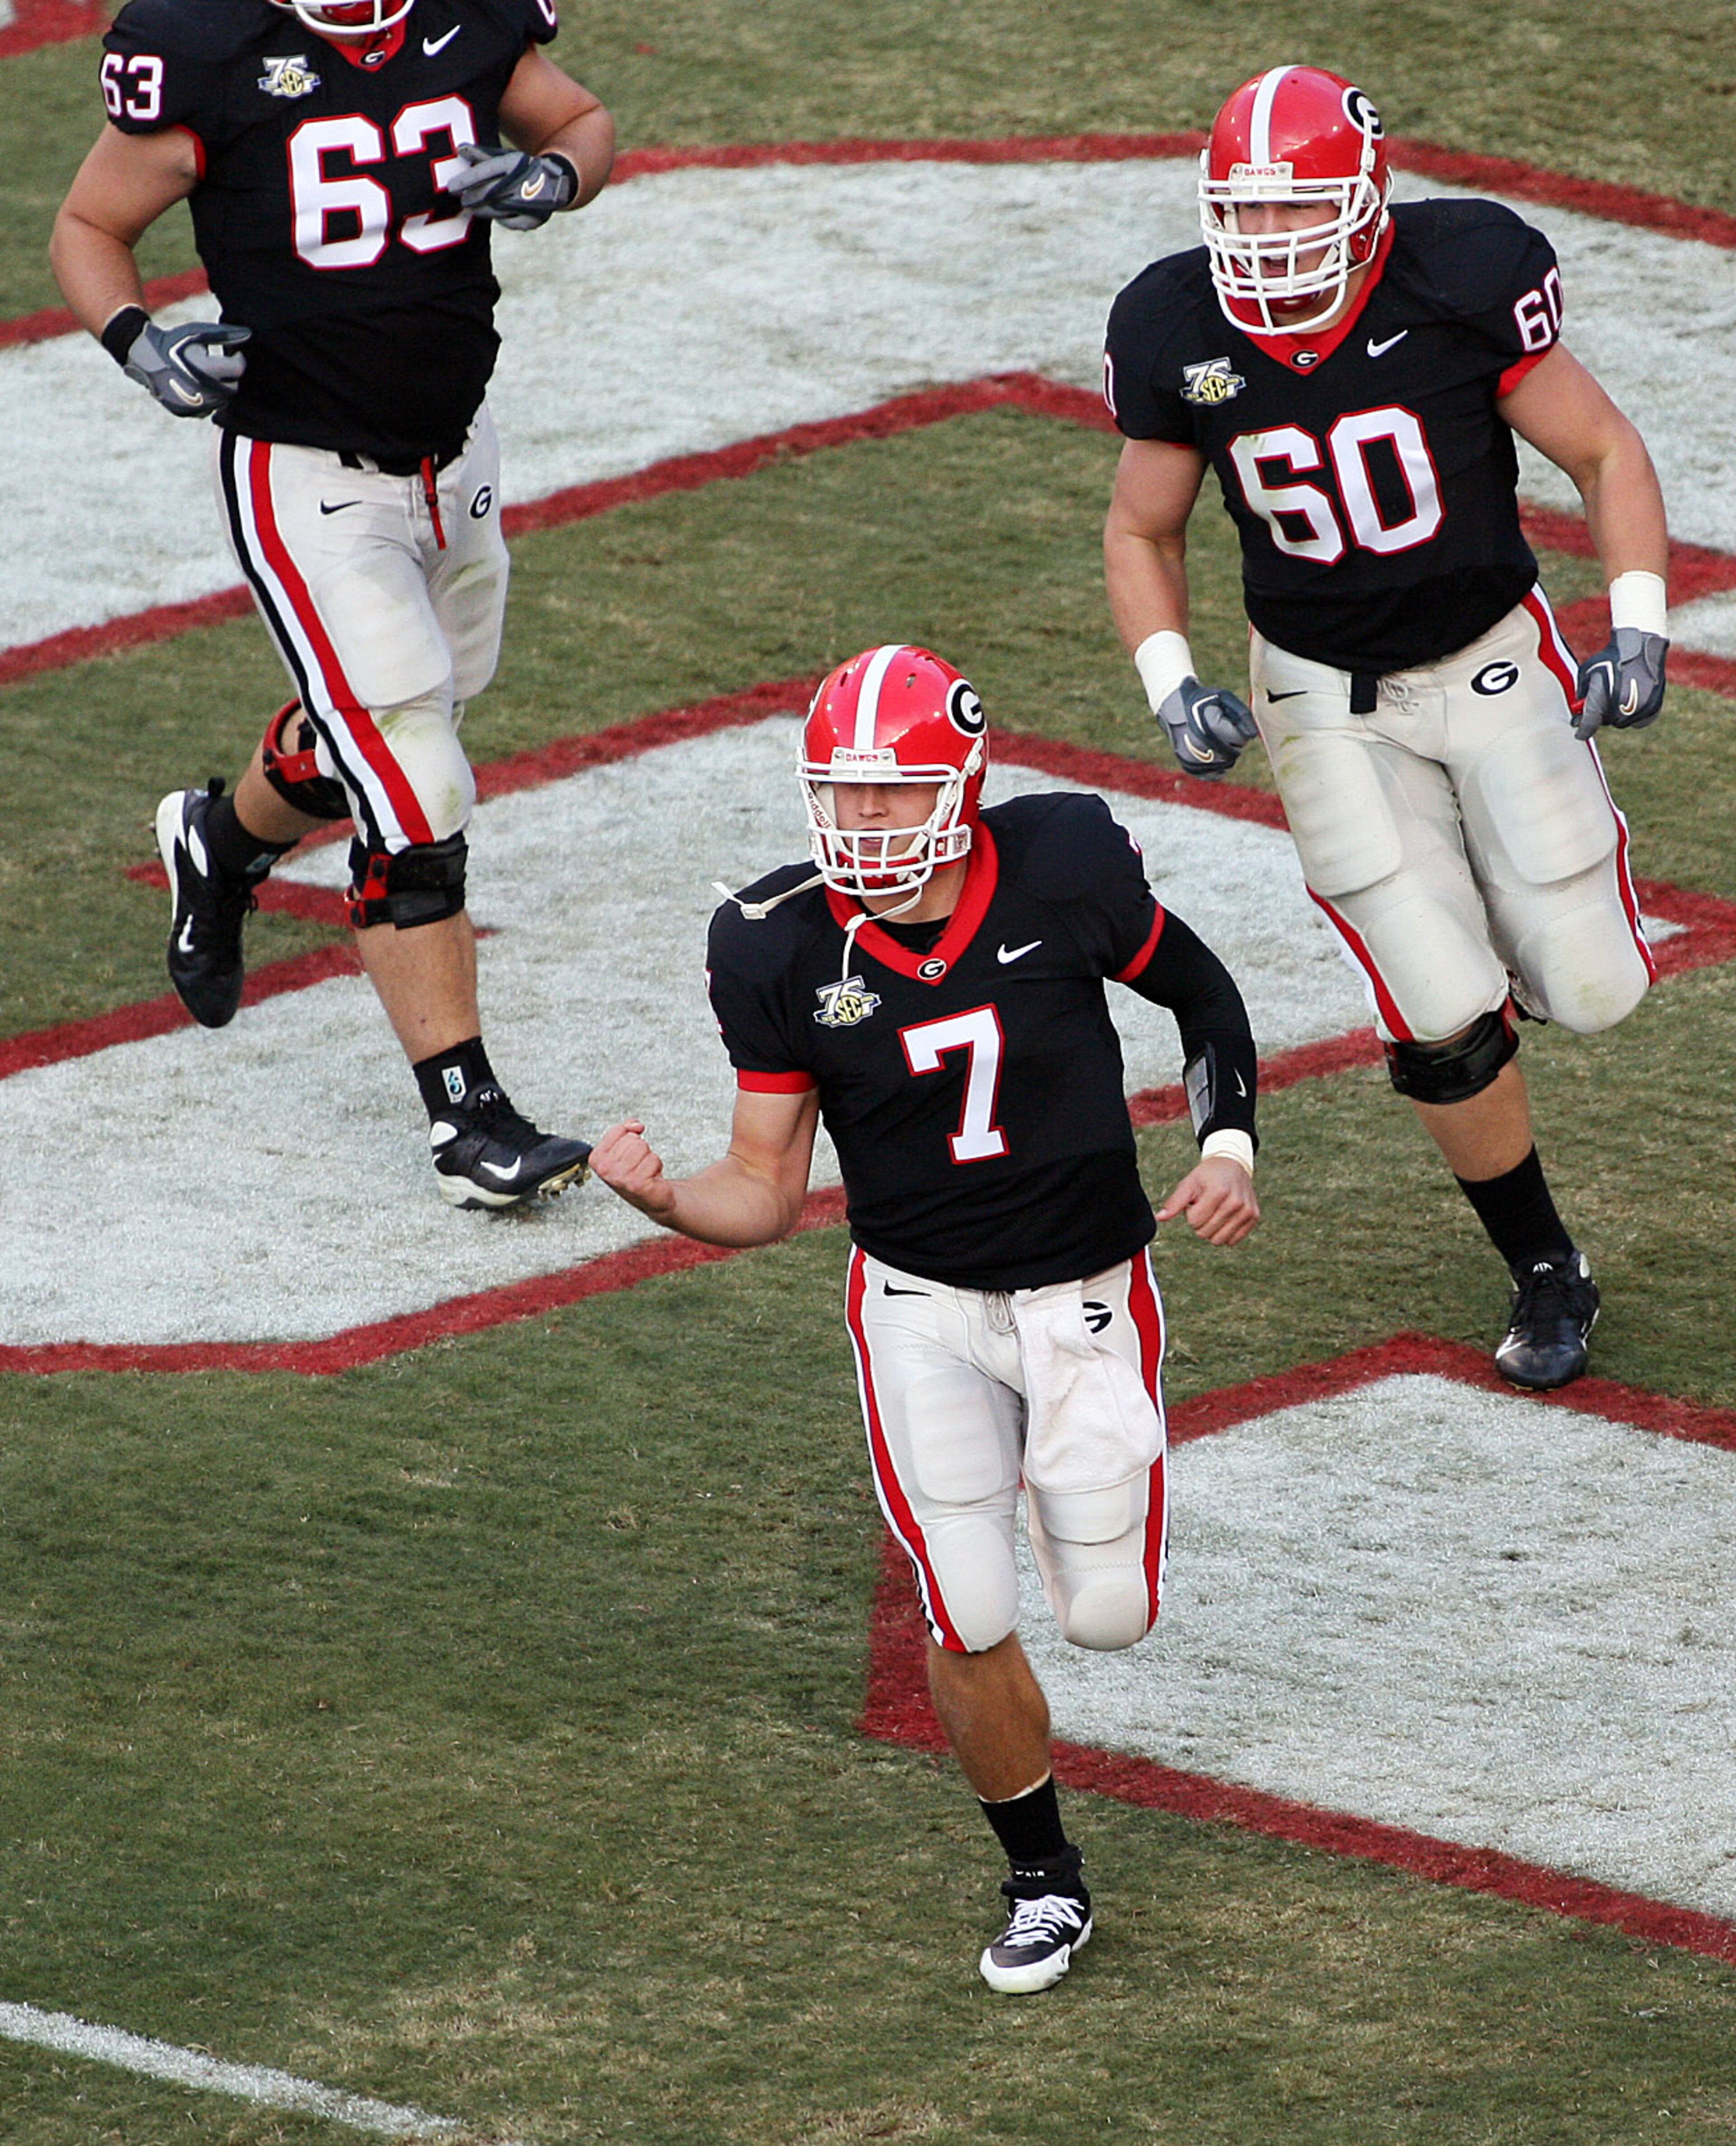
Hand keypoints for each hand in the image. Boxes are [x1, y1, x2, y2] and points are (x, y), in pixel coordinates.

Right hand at [123, 320, 250, 417]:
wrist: (144, 357)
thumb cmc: (173, 341)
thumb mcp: (197, 333)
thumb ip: (225, 335)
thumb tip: (249, 334)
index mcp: (207, 370)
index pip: (238, 369)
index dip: (238, 358)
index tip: (232, 352)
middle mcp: (204, 391)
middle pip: (233, 387)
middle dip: (229, 375)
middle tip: (219, 364)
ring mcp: (195, 405)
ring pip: (222, 401)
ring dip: (219, 387)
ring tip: (206, 373)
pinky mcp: (187, 413)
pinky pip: (208, 409)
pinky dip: (207, 399)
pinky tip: (197, 385)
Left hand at [441, 140, 577, 228]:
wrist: (556, 181)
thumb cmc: (522, 168)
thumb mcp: (505, 158)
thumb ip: (482, 156)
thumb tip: (459, 149)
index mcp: (514, 163)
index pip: (484, 172)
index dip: (465, 181)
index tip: (451, 188)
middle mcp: (521, 182)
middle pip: (489, 193)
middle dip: (472, 198)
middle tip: (462, 201)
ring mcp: (529, 202)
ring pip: (497, 210)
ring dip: (482, 211)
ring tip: (472, 210)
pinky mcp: (534, 218)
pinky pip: (510, 222)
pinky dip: (501, 220)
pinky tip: (494, 215)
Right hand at [590, 1119, 678, 1221]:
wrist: (651, 1197)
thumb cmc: (637, 1171)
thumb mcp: (625, 1147)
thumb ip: (627, 1129)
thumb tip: (636, 1125)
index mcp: (596, 1158)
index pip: (618, 1130)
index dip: (630, 1137)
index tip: (628, 1152)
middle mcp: (605, 1169)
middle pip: (632, 1138)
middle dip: (641, 1149)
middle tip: (638, 1164)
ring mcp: (619, 1177)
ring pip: (643, 1147)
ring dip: (649, 1157)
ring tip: (644, 1170)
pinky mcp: (636, 1184)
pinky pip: (653, 1159)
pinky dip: (656, 1166)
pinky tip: (650, 1177)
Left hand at [1155, 1157, 1259, 1245]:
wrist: (1233, 1165)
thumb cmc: (1207, 1175)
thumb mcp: (1189, 1183)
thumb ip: (1174, 1202)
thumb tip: (1159, 1218)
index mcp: (1218, 1192)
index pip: (1194, 1222)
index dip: (1190, 1214)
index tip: (1196, 1202)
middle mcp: (1235, 1203)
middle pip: (1204, 1233)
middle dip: (1200, 1223)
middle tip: (1206, 1206)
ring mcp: (1247, 1211)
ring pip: (1219, 1241)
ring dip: (1212, 1229)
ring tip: (1215, 1212)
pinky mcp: (1254, 1217)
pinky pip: (1233, 1241)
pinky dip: (1226, 1233)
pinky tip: (1225, 1217)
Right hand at [1156, 677, 1257, 777]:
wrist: (1172, 705)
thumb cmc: (1203, 700)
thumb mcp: (1224, 698)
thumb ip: (1243, 714)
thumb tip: (1253, 735)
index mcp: (1212, 727)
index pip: (1241, 739)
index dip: (1241, 730)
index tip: (1232, 722)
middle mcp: (1201, 745)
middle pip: (1234, 753)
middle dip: (1235, 742)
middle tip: (1225, 730)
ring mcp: (1193, 757)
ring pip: (1226, 764)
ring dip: (1228, 754)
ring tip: (1217, 738)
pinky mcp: (1188, 764)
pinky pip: (1211, 775)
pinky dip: (1217, 768)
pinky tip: (1216, 756)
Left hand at [1574, 629, 1667, 738]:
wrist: (1640, 645)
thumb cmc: (1610, 658)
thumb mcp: (1588, 672)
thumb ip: (1583, 695)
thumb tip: (1579, 715)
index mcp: (1603, 698)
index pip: (1589, 725)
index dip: (1583, 731)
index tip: (1579, 735)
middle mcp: (1621, 706)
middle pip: (1607, 723)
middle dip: (1602, 715)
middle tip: (1603, 702)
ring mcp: (1639, 708)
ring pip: (1623, 722)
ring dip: (1617, 715)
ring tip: (1618, 695)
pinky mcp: (1653, 707)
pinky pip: (1639, 721)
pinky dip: (1633, 715)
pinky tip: (1631, 701)